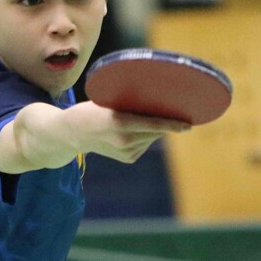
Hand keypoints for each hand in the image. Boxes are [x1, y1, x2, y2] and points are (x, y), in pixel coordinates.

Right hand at [65, 101, 188, 163]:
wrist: (72, 134)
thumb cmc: (91, 110)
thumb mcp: (107, 102)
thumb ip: (129, 104)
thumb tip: (157, 103)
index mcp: (119, 122)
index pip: (153, 124)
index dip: (172, 124)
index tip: (188, 124)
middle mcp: (124, 140)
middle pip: (156, 131)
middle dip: (165, 123)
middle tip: (169, 112)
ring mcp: (126, 152)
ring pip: (152, 137)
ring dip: (152, 129)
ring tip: (136, 120)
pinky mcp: (128, 159)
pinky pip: (145, 144)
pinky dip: (144, 137)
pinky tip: (131, 132)